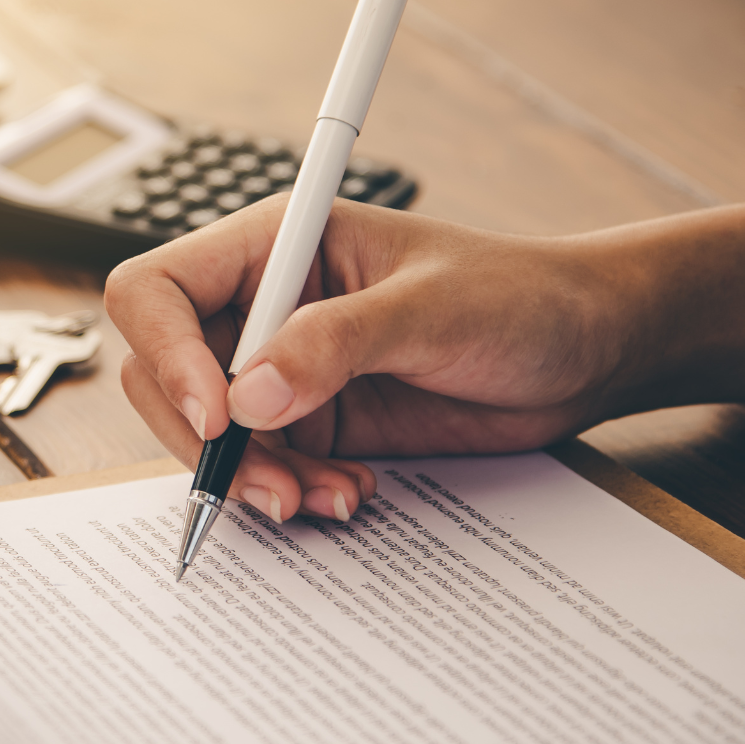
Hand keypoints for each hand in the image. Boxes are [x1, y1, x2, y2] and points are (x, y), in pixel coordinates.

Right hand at [105, 195, 744, 525]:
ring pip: (204, 436)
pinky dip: (286, 494)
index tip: (217, 413)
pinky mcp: (309, 425)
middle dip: (204, 438)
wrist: (586, 353)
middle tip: (269, 480)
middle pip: (162, 374)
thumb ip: (337, 342)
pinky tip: (346, 494)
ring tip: (323, 497)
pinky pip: (259, 470)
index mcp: (273, 246)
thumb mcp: (433, 308)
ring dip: (249, 478)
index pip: (158, 288)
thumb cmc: (523, 297)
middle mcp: (261, 307)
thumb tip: (248, 393)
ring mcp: (280, 371)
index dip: (166, 352)